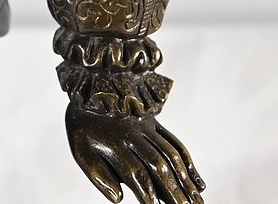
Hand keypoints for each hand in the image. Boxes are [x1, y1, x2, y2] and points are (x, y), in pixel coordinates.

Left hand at [65, 103, 204, 203]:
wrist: (89, 86)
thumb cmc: (83, 127)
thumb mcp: (81, 151)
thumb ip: (99, 176)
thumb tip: (120, 198)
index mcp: (114, 144)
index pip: (135, 173)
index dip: (147, 194)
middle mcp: (134, 135)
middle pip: (158, 166)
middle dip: (174, 192)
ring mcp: (146, 128)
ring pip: (170, 155)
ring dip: (186, 181)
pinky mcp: (154, 123)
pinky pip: (174, 142)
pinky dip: (188, 164)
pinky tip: (198, 184)